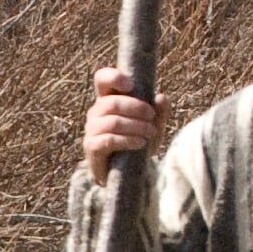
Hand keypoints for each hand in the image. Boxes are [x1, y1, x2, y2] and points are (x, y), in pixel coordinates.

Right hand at [81, 67, 168, 185]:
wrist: (127, 174)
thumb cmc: (138, 142)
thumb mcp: (153, 125)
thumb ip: (159, 111)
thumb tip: (161, 98)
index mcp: (108, 99)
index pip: (102, 79)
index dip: (113, 77)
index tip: (131, 85)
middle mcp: (96, 112)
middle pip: (112, 102)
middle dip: (136, 108)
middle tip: (152, 116)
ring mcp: (92, 129)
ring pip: (113, 121)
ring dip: (136, 126)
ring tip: (151, 132)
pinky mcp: (92, 147)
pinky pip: (109, 140)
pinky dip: (128, 140)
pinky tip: (141, 143)